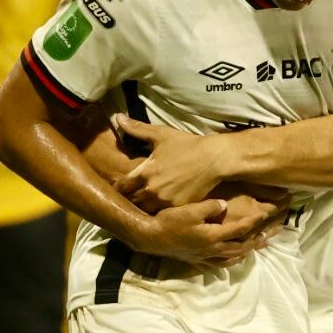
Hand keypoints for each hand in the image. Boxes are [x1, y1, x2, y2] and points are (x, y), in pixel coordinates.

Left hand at [113, 116, 230, 206]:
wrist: (214, 159)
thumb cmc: (187, 145)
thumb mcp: (161, 134)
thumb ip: (137, 128)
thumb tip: (117, 117)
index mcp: (145, 173)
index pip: (121, 187)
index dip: (118, 186)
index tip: (120, 184)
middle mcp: (152, 190)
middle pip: (131, 201)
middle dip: (129, 197)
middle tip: (131, 194)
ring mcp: (166, 202)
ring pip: (145, 210)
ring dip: (143, 206)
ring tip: (145, 200)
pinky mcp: (179, 208)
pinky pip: (162, 214)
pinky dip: (159, 210)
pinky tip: (160, 203)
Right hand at [129, 197, 277, 267]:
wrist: (151, 238)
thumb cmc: (169, 221)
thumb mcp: (190, 209)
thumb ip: (210, 207)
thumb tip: (225, 205)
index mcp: (213, 236)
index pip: (240, 229)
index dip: (254, 221)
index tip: (266, 213)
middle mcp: (213, 249)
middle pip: (241, 247)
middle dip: (258, 240)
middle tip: (273, 233)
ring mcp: (205, 257)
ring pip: (233, 257)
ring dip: (248, 251)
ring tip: (259, 246)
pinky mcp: (198, 260)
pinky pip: (220, 264)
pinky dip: (231, 261)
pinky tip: (235, 258)